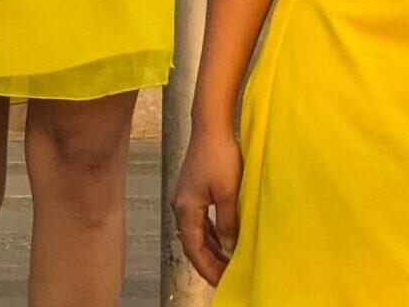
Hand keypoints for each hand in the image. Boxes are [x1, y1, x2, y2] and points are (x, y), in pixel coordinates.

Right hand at [170, 128, 243, 284]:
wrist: (211, 126)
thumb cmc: (219, 155)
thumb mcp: (228, 194)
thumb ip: (227, 223)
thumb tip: (228, 247)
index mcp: (186, 208)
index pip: (194, 249)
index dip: (208, 268)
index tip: (222, 282)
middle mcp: (180, 204)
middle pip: (192, 242)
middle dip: (209, 261)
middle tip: (226, 276)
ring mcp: (185, 196)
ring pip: (196, 231)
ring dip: (210, 248)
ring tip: (227, 261)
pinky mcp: (192, 188)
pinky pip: (200, 219)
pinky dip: (210, 232)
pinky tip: (223, 237)